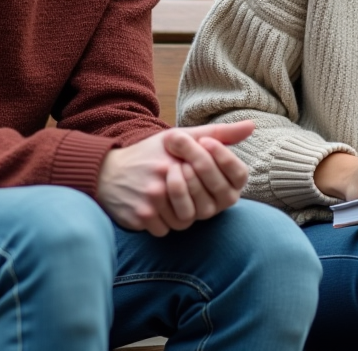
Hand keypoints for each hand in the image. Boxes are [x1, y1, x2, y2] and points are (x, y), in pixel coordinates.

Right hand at [97, 121, 253, 235]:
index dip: (211, 184)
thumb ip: (218, 133)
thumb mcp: (181, 137)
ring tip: (169, 201)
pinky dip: (162, 224)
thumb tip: (253, 126)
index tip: (195, 178)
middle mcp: (166, 176)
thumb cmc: (149, 154)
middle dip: (195, 202)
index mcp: (179, 155)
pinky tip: (153, 208)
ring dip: (180, 215)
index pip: (216, 180)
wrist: (104, 171)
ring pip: (185, 222)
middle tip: (182, 192)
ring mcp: (153, 198)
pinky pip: (164, 231)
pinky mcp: (140, 216)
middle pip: (201, 205)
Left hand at [162, 123, 251, 223]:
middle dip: (198, 161)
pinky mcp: (178, 225)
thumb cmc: (169, 151)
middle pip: (219, 186)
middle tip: (180, 144)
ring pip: (201, 204)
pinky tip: (158, 184)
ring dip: (184, 179)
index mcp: (229, 182)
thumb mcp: (194, 138)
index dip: (224, 157)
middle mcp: (218, 202)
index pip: (239, 174)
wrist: (132, 167)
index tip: (205, 141)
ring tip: (169, 164)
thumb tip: (252, 124)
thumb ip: (222, 134)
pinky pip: (180, 216)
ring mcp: (199, 215)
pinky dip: (168, 196)